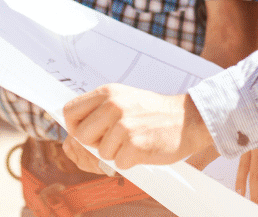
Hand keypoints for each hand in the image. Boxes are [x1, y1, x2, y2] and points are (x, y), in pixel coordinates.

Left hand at [63, 85, 213, 169]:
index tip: (88, 133)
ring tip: (135, 141)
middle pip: (81, 135)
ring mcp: (124, 125)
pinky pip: (118, 163)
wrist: (188, 119)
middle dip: (95, 143)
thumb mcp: (124, 100)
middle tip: (116, 139)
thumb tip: (69, 140)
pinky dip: (130, 162)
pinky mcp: (135, 144)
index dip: (75, 126)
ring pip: (100, 152)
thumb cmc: (154, 114)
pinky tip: (143, 149)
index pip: (69, 111)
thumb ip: (97, 113)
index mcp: (107, 93)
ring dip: (116, 153)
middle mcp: (113, 105)